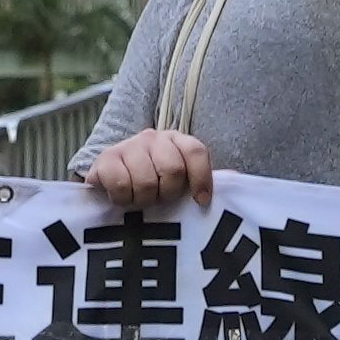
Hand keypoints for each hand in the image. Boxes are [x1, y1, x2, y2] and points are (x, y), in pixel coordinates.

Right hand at [86, 128, 212, 211]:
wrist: (110, 179)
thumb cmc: (153, 181)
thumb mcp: (181, 179)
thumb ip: (205, 178)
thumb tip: (235, 179)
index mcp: (177, 140)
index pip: (196, 151)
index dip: (202, 178)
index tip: (201, 202)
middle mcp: (153, 138)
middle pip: (172, 169)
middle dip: (168, 193)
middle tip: (160, 199)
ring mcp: (127, 146)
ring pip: (146, 180)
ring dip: (144, 199)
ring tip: (141, 200)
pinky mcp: (104, 159)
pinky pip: (120, 184)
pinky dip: (123, 199)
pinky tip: (123, 198)